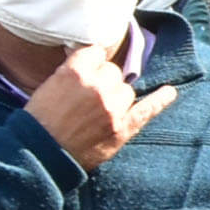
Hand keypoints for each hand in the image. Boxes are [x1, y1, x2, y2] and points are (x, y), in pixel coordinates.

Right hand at [27, 47, 177, 170]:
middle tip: (87, 100)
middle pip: (113, 72)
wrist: (40, 155)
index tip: (87, 73)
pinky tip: (170, 92)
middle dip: (103, 83)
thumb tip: (94, 58)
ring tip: (98, 112)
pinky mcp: (122, 129)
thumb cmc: (40, 120)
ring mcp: (112, 108)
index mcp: (76, 71)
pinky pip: (147, 110)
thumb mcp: (49, 84)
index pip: (97, 54)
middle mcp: (97, 86)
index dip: (91, 64)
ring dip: (116, 97)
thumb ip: (74, 70)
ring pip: (126, 90)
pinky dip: (160, 101)